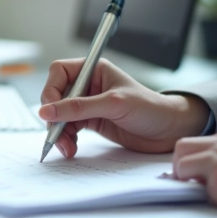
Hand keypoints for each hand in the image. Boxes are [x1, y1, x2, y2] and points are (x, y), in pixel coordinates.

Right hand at [37, 58, 210, 156]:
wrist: (168, 130)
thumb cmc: (150, 108)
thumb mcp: (113, 104)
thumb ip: (79, 108)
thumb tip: (48, 111)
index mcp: (94, 70)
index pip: (59, 72)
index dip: (51, 89)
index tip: (49, 110)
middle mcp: (89, 85)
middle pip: (56, 96)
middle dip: (54, 116)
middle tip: (57, 134)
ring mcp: (90, 104)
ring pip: (61, 115)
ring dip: (60, 132)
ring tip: (67, 146)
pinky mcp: (92, 121)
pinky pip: (70, 128)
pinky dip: (67, 138)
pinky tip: (72, 147)